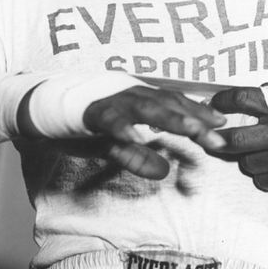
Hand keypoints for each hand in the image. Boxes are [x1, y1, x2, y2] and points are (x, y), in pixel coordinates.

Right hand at [82, 85, 226, 179]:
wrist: (44, 109)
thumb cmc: (84, 124)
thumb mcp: (115, 146)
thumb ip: (138, 156)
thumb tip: (162, 172)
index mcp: (139, 100)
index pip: (175, 104)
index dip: (199, 113)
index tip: (223, 125)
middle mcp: (130, 96)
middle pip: (168, 106)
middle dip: (194, 120)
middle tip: (217, 137)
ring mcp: (112, 102)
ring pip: (146, 107)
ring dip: (170, 118)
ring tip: (192, 130)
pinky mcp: (90, 111)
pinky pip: (109, 118)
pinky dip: (122, 126)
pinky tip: (135, 135)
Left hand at [208, 86, 267, 192]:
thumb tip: (241, 85)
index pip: (237, 99)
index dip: (220, 102)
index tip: (212, 104)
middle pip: (232, 139)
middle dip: (218, 139)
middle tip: (212, 137)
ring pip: (245, 162)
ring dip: (245, 157)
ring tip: (254, 150)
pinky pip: (261, 180)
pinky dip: (261, 173)